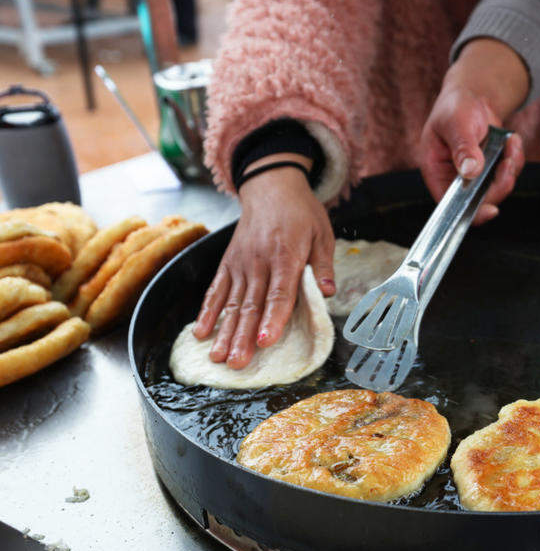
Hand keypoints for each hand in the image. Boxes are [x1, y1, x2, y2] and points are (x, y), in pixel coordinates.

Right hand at [193, 159, 335, 367]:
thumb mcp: (322, 234)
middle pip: (251, 304)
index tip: (265, 341)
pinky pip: (216, 289)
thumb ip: (323, 265)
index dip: (273, 318)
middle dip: (243, 336)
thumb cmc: (302, 214)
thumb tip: (328, 292)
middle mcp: (259, 261)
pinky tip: (200, 332)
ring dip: (224, 332)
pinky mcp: (228, 263)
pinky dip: (207, 311)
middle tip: (237, 364)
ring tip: (218, 357)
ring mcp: (240, 263)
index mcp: (286, 255)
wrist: (271, 187)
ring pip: (231, 302)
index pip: (279, 293)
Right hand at [420, 38, 527, 223]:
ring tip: (511, 142)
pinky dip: (515, 159)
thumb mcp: (456, 123)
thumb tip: (470, 171)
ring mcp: (474, 177)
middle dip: (500, 184)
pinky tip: (511, 140)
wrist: (472, 95)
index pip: (451, 204)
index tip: (491, 209)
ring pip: (498, 189)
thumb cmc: (456, 107)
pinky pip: (509, 175)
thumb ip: (463, 147)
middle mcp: (455, 179)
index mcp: (437, 172)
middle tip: (509, 162)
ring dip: (510, 168)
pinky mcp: (491, 170)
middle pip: (480, 201)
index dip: (470, 211)